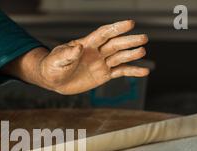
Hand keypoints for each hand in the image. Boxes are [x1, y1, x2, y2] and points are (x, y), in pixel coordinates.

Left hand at [4, 20, 148, 94]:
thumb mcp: (56, 60)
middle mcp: (96, 52)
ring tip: (142, 51)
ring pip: (119, 57)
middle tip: (143, 38)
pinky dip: (132, 71)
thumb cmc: (52, 67)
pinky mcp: (103, 75)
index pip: (103, 34)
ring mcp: (101, 63)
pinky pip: (120, 72)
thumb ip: (67, 54)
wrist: (53, 80)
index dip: (116, 28)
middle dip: (128, 41)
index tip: (129, 23)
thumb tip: (77, 48)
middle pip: (115, 44)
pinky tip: (144, 71)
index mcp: (86, 44)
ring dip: (131, 54)